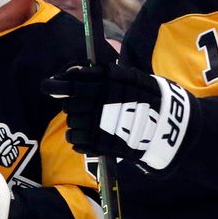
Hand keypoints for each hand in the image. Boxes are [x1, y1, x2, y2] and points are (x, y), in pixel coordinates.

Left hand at [42, 63, 194, 170]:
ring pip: (72, 123)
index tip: (48, 86)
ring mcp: (102, 125)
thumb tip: (71, 73)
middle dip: (71, 104)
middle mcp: (102, 102)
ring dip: (76, 122)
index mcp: (109, 83)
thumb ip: (100, 74)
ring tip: (92, 121)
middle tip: (82, 106)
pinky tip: (90, 135)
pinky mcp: (102, 145)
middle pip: (70, 104)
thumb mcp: (129, 76)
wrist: (169, 124)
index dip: (57, 85)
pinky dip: (78, 139)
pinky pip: (76, 141)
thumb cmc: (148, 96)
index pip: (73, 83)